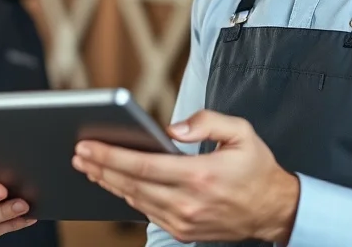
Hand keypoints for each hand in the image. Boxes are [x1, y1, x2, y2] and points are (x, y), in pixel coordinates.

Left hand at [72, 110, 299, 243]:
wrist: (274, 210)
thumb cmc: (256, 168)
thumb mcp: (241, 132)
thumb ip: (207, 121)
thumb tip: (171, 129)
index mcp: (200, 175)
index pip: (143, 165)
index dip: (110, 155)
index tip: (88, 145)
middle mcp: (188, 202)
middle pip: (131, 184)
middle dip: (99, 167)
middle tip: (78, 153)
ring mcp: (184, 220)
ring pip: (134, 200)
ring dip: (108, 182)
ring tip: (89, 165)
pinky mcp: (183, 231)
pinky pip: (147, 212)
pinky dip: (127, 195)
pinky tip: (115, 182)